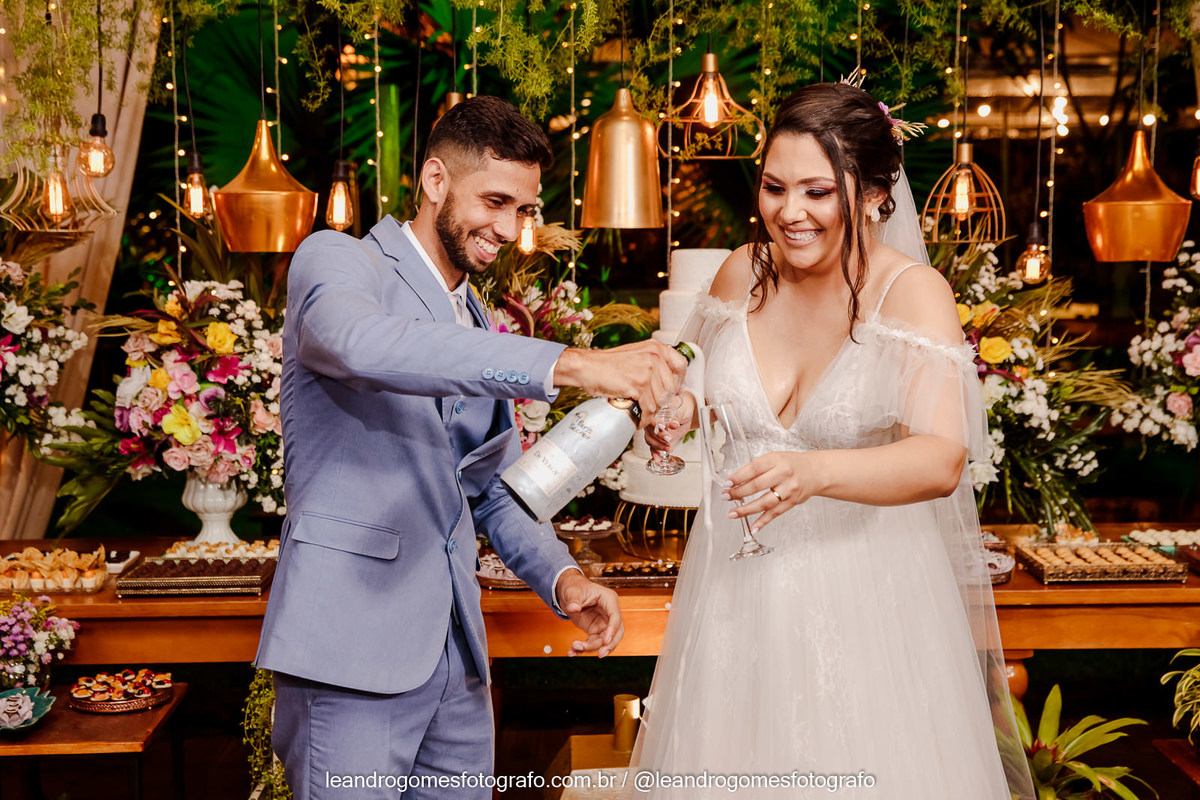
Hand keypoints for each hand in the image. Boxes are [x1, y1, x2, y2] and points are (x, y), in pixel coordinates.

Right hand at [554, 342, 687, 427]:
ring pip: (660, 400)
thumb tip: (666, 380)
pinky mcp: (639, 385)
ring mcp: (647, 370)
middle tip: (651, 406)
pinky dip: (645, 417)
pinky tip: (638, 417)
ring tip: (642, 411)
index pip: (681, 365)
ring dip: (652, 411)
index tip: (674, 391)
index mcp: (655, 347)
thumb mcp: (635, 355)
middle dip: (661, 401)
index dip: (679, 381)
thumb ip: (652, 363)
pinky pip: (649, 408)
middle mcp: (654, 357)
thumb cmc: (606, 364)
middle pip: (670, 388)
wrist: (586, 367)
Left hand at [554, 569, 623, 656]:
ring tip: (575, 649)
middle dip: (609, 645)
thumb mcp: (572, 591)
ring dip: (591, 648)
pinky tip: (572, 652)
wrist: (568, 592)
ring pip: (604, 641)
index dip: (612, 630)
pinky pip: (592, 643)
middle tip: (599, 654)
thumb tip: (573, 608)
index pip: (615, 617)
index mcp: (609, 600)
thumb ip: (574, 600)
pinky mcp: (595, 630)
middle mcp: (609, 613)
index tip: (605, 641)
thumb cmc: (574, 587)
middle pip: (616, 633)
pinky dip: (583, 649)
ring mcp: (603, 623)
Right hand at [645, 391, 696, 453]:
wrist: (686, 415)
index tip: (662, 426)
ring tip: (669, 449)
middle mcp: (652, 422)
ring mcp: (654, 432)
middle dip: (658, 437)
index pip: (651, 418)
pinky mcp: (658, 440)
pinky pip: (654, 448)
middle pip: (649, 431)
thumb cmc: (682, 409)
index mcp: (655, 412)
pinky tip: (658, 460)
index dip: (655, 423)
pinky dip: (655, 454)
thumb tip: (674, 423)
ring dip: (658, 447)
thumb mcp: (681, 412)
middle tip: (668, 439)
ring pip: (650, 441)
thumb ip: (676, 417)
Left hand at [725, 451, 822, 532]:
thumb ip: (758, 468)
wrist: (816, 472)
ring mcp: (789, 490)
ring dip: (747, 510)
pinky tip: (753, 527)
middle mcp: (783, 474)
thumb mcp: (775, 458)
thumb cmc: (793, 464)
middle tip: (725, 496)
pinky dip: (763, 521)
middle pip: (757, 486)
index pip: (754, 468)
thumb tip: (736, 480)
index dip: (738, 477)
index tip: (727, 483)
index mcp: (776, 460)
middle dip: (738, 492)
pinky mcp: (792, 502)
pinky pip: (775, 513)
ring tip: (733, 513)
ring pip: (765, 502)